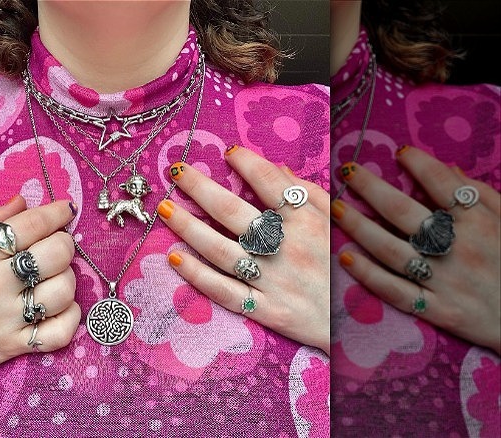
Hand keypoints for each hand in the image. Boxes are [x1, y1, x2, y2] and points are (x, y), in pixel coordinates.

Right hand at [0, 196, 80, 436]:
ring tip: (53, 277)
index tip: (65, 210)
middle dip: (65, 243)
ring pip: (64, 290)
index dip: (57, 213)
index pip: (32, 224)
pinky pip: (61, 332)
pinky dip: (69, 318)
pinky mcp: (13, 346)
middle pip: (57, 254)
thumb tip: (22, 202)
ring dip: (66, 279)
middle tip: (57, 245)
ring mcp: (6, 318)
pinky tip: (57, 308)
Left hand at [157, 147, 329, 354]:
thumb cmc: (346, 264)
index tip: (227, 152)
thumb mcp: (338, 222)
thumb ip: (309, 194)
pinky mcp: (264, 310)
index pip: (271, 184)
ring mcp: (272, 281)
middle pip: (234, 213)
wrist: (363, 324)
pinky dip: (197, 275)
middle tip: (176, 173)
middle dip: (200, 188)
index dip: (247, 164)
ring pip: (220, 250)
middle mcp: (285, 248)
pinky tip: (175, 257)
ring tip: (165, 209)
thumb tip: (276, 167)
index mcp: (308, 222)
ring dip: (188, 227)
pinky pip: (224, 291)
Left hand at [331, 146, 500, 353]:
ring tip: (337, 209)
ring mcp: (442, 279)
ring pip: (389, 248)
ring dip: (358, 226)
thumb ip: (482, 195)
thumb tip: (447, 168)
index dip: (418, 164)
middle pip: (402, 211)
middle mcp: (455, 246)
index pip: (441, 183)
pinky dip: (368, 274)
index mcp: (478, 221)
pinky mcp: (436, 309)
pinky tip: (346, 257)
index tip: (399, 152)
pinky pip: (394, 290)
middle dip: (370, 187)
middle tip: (346, 171)